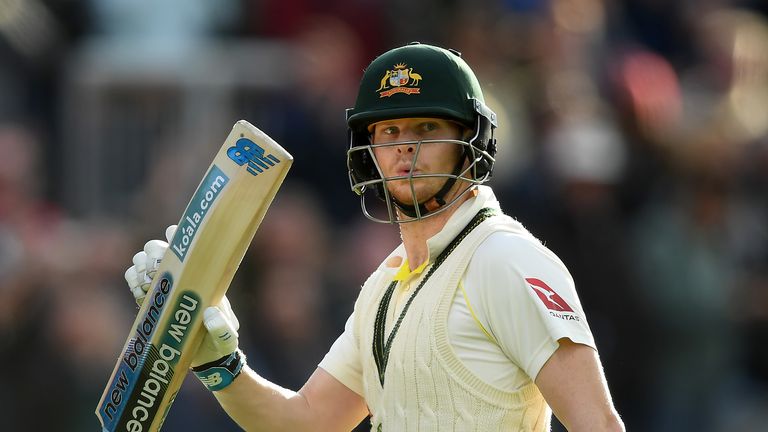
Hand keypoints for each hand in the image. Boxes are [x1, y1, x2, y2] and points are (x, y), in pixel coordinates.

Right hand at [124, 225, 239, 366]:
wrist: (207, 361)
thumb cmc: (221, 344)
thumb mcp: (226, 338)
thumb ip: (221, 328)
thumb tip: (209, 313)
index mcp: (203, 277)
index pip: (189, 246)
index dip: (177, 236)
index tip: (172, 236)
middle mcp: (182, 277)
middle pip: (158, 248)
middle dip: (154, 252)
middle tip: (156, 268)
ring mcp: (165, 288)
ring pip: (143, 261)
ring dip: (141, 266)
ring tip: (148, 283)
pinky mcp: (151, 302)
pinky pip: (134, 281)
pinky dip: (133, 281)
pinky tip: (140, 292)